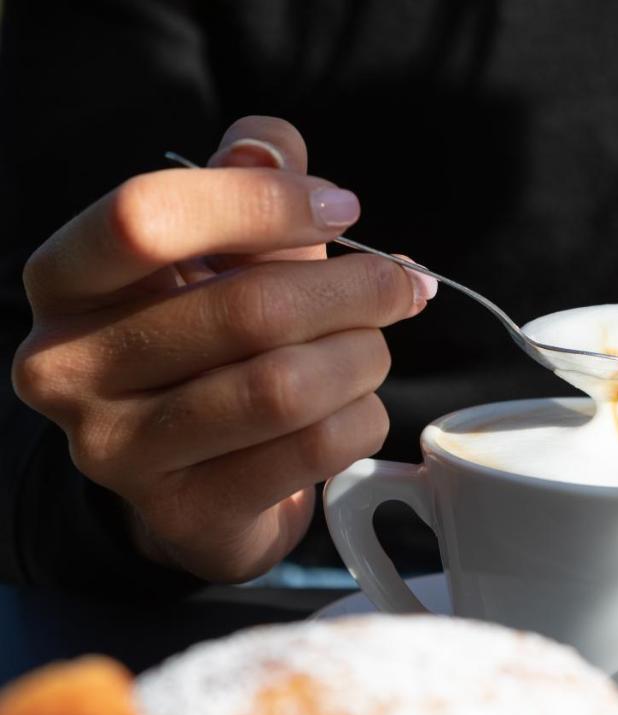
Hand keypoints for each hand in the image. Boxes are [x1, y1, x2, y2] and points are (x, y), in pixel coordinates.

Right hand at [12, 116, 435, 581]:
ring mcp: (117, 451)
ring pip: (284, 387)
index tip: (343, 207)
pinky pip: (312, 450)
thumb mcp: (224, 251)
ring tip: (375, 349)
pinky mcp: (185, 513)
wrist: (201, 480)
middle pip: (245, 309)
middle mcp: (67, 367)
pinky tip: (358, 407)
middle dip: (354, 289)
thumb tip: (271, 148)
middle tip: (402, 285)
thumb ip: (245, 182)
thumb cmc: (216, 342)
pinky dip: (363, 418)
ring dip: (363, 358)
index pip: (146, 217)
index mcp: (65, 282)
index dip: (265, 204)